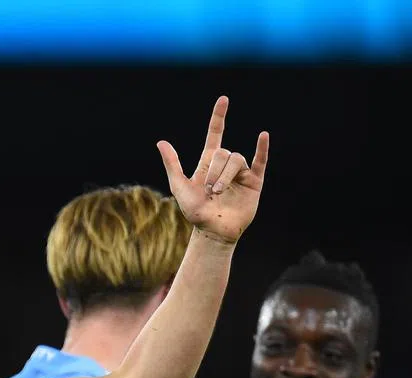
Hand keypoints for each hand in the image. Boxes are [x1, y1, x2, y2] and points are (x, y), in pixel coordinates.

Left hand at [158, 96, 269, 244]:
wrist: (212, 230)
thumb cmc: (194, 212)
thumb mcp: (179, 187)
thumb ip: (172, 164)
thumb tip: (161, 142)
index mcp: (208, 163)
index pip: (215, 134)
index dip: (218, 117)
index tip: (224, 100)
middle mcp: (225, 165)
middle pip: (223, 152)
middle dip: (215, 170)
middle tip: (209, 189)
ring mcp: (241, 172)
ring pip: (237, 159)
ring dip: (226, 175)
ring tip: (219, 192)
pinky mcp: (254, 181)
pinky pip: (260, 161)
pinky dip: (262, 148)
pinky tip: (262, 136)